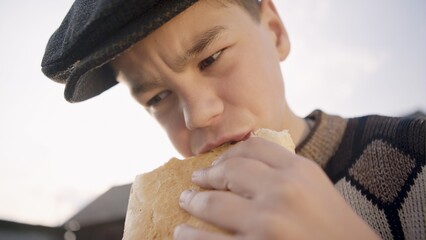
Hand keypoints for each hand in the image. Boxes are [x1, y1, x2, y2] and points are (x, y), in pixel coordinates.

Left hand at [174, 137, 379, 239]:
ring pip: (212, 206)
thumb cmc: (335, 227)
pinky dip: (190, 238)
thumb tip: (242, 163)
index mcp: (298, 171)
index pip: (252, 148)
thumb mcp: (316, 187)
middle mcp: (282, 192)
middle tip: (194, 181)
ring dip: (192, 204)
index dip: (227, 153)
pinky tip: (182, 235)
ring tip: (184, 203)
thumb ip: (283, 170)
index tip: (216, 163)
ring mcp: (267, 224)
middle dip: (205, 176)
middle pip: (228, 171)